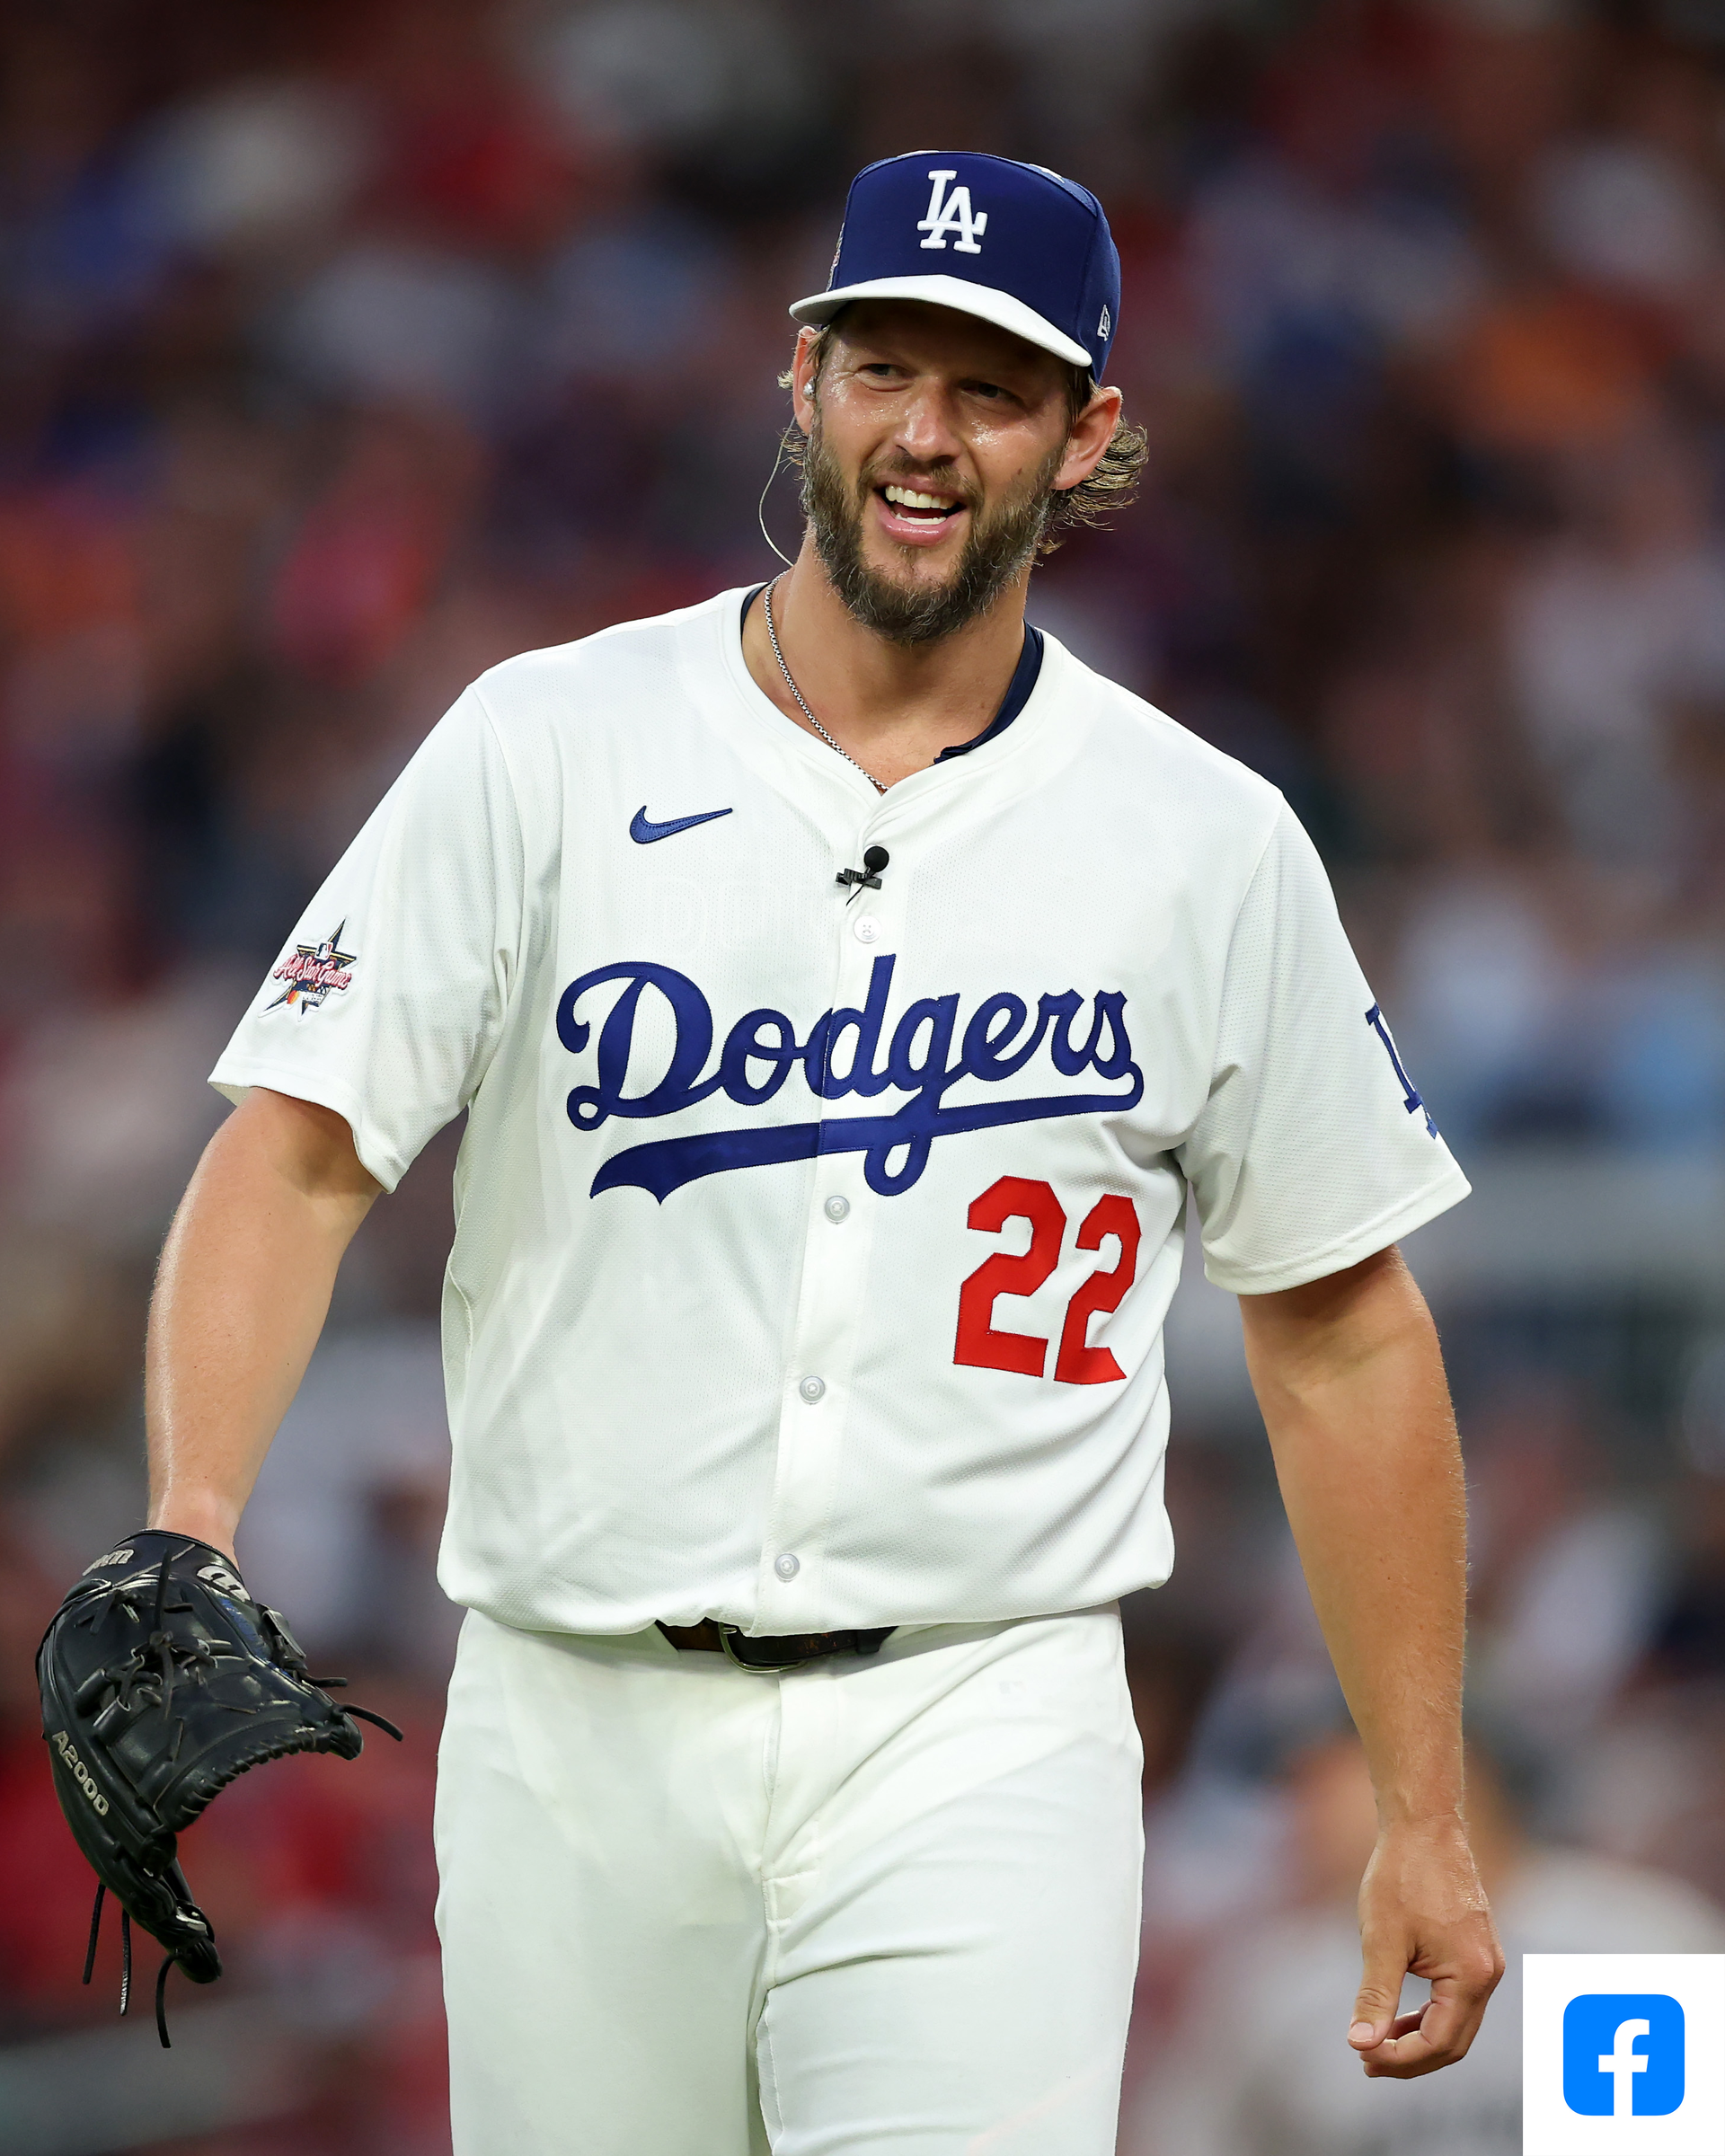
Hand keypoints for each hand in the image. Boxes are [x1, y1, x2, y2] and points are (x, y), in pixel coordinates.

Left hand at [1347, 1814, 1503, 2077]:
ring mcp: (1485, 1963)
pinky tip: (1396, 2016)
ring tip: (1374, 2045)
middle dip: (1410, 2058)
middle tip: (1365, 2062)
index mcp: (1472, 1976)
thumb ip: (1375, 1996)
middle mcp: (1488, 1975)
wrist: (1425, 1825)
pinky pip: (1455, 2000)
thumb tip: (1360, 2043)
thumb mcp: (1382, 1939)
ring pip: (1456, 2023)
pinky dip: (1427, 2015)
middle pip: (1453, 2042)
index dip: (1400, 2059)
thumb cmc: (1402, 1875)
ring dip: (1417, 2039)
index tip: (1361, 2057)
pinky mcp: (1475, 1951)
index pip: (1439, 2042)